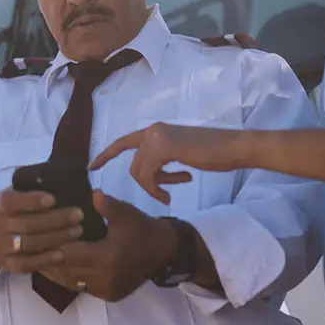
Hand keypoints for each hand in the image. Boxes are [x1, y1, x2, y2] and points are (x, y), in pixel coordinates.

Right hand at [0, 190, 85, 277]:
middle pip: (27, 224)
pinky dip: (43, 260)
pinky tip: (62, 254)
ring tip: (78, 231)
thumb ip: (35, 187)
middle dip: (55, 220)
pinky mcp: (7, 264)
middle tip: (79, 215)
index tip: (53, 199)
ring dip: (55, 238)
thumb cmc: (19, 209)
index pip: (12, 202)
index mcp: (1, 203)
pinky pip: (25, 264)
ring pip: (29, 243)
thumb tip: (64, 178)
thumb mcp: (20, 193)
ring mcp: (1, 245)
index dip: (31, 201)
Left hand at [39, 192, 178, 301]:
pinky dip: (69, 278)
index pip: (68, 254)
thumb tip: (91, 194)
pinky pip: (82, 288)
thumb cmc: (142, 228)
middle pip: (66, 270)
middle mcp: (105, 277)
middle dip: (46, 260)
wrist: (165, 251)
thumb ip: (106, 205)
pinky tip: (57, 269)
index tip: (33, 237)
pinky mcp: (109, 296)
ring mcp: (107, 289)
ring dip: (54, 272)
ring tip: (36, 259)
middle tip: (27, 250)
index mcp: (107, 257)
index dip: (49, 246)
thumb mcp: (126, 213)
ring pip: (71, 282)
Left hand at [89, 123, 253, 204]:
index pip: (123, 142)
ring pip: (140, 172)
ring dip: (155, 187)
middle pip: (134, 165)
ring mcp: (157, 137)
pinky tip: (180, 185)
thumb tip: (150, 173)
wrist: (233, 148)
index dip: (106, 154)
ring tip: (172, 191)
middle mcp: (153, 130)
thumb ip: (162, 158)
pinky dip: (159, 187)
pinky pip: (149, 175)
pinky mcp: (164, 148)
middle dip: (147, 184)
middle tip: (165, 194)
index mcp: (156, 130)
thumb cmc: (213, 153)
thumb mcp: (181, 154)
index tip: (91, 166)